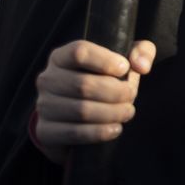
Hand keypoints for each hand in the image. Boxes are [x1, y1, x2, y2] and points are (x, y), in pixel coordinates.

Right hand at [33, 39, 154, 161]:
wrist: (79, 120)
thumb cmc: (104, 82)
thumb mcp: (123, 62)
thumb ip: (140, 52)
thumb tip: (141, 65)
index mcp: (61, 57)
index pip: (79, 52)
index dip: (105, 60)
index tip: (125, 68)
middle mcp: (47, 79)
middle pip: (83, 84)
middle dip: (115, 92)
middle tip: (131, 96)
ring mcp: (43, 106)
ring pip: (80, 110)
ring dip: (110, 113)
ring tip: (127, 112)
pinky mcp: (45, 131)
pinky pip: (73, 133)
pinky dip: (98, 132)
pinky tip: (115, 129)